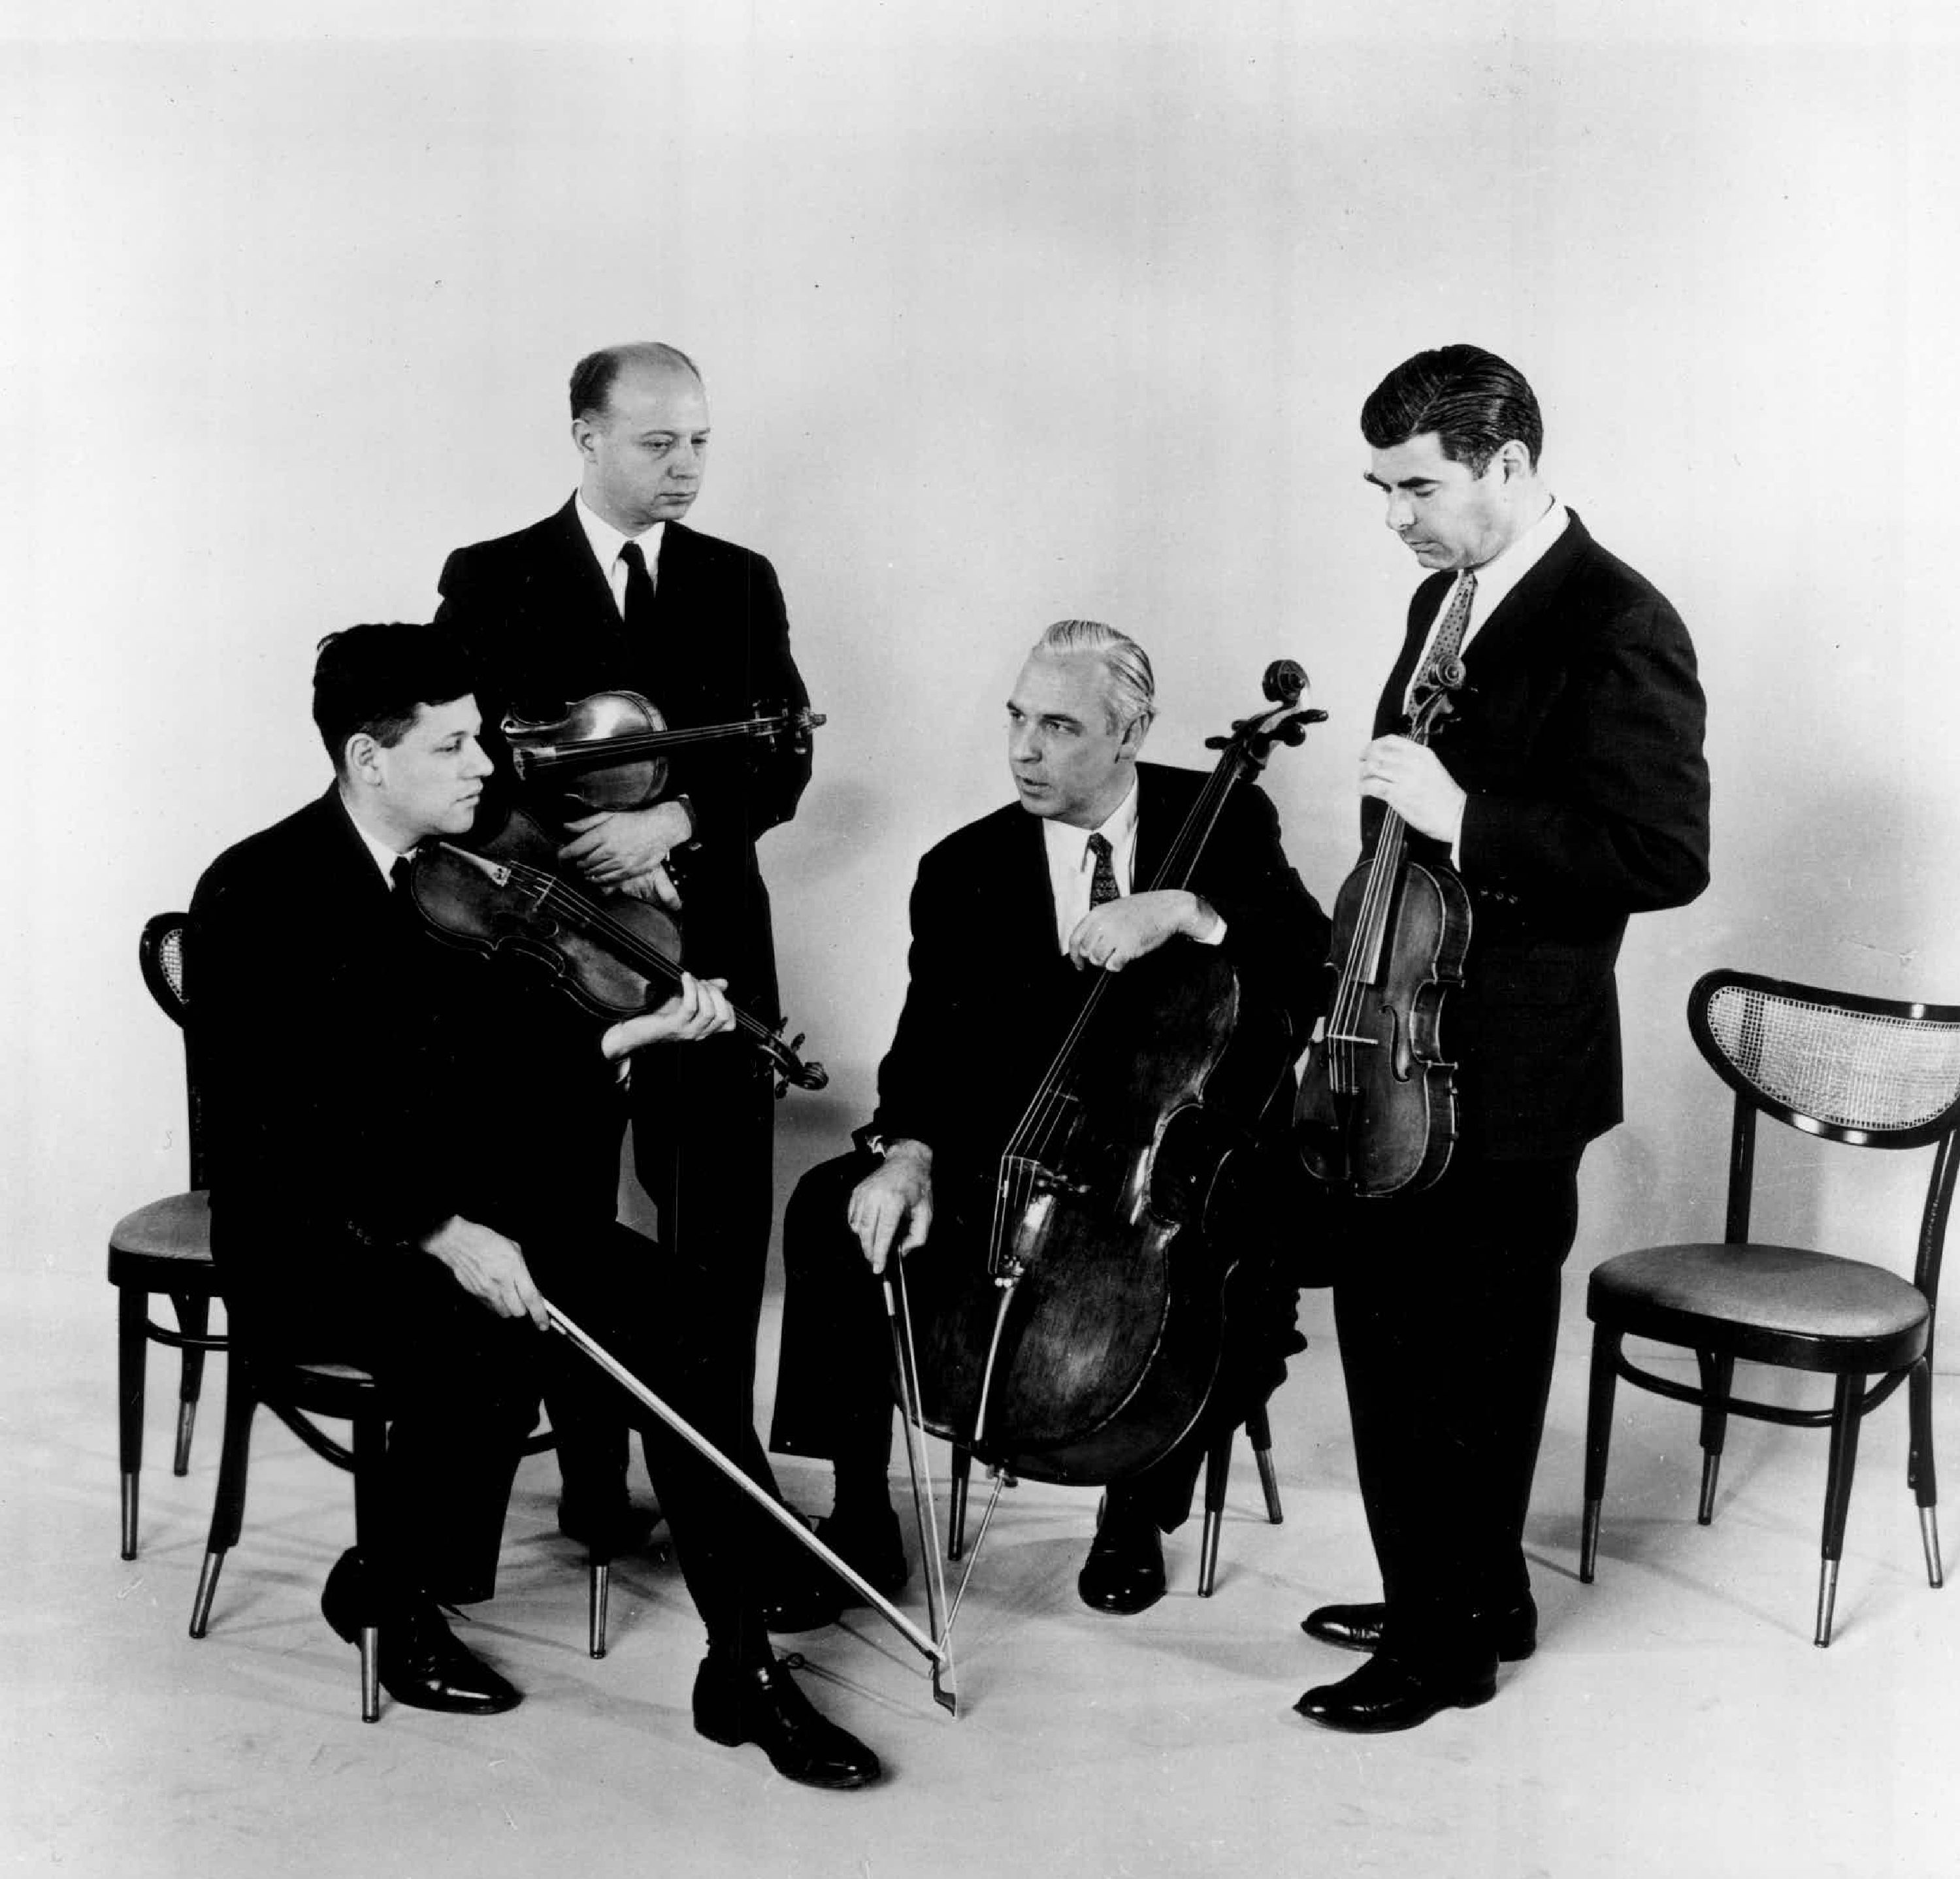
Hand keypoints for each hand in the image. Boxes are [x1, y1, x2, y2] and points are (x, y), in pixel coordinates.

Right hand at [420, 1216, 548, 1329]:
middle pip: (518, 1311)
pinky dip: (496, 1305)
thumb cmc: (487, 1241)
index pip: (530, 1297)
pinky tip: (495, 1292)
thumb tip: (532, 1288)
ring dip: (510, 1308)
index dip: (539, 1314)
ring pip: (504, 1313)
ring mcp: (486, 1290)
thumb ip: (524, 1270)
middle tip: (523, 1299)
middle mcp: (501, 1282)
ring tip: (508, 1294)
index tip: (544, 1324)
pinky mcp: (475, 1294)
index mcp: (514, 1268)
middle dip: (524, 1308)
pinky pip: (491, 1308)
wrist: (458, 1242)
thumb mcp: (513, 1249)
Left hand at [559, 801, 693, 905]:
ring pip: (594, 872)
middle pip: (583, 862)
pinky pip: (607, 879)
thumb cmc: (634, 820)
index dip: (563, 855)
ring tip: (584, 869)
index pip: (574, 849)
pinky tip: (595, 877)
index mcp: (602, 834)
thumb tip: (566, 827)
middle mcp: (609, 850)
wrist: (660, 829)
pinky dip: (598, 880)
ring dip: (586, 872)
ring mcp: (619, 862)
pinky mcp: (628, 871)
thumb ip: (586, 823)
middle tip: (574, 862)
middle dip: (576, 863)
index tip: (559, 857)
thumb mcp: (609, 815)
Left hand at [601, 973, 734, 1056]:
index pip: (729, 1022)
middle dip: (716, 993)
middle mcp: (698, 1033)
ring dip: (704, 991)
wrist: (635, 1030)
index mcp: (703, 1030)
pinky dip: (691, 988)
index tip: (712, 989)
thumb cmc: (660, 1015)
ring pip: (709, 1011)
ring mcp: (686, 1031)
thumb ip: (706, 993)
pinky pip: (690, 1006)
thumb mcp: (687, 1001)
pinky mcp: (673, 1025)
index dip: (726, 1002)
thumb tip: (724, 983)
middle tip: (702, 982)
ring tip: (693, 980)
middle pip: (722, 1015)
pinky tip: (685, 977)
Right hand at [846, 1142, 933, 1275]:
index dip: (880, 1254)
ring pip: (856, 1227)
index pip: (883, 1234)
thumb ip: (918, 1236)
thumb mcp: (926, 1212)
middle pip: (866, 1233)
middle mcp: (875, 1197)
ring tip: (874, 1245)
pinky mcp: (857, 1192)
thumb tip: (903, 1251)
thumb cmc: (918, 1186)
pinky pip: (852, 1217)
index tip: (878, 1268)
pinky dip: (858, 1228)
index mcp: (894, 1201)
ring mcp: (863, 1194)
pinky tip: (869, 1229)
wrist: (906, 1160)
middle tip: (875, 1262)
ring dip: (863, 1240)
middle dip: (869, 1251)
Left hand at [1065, 889, 1218, 971]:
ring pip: (1097, 960)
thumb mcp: (1115, 909)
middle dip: (1094, 958)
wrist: (1167, 908)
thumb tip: (1087, 943)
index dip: (1074, 955)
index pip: (1075, 938)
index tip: (1079, 964)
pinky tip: (1125, 958)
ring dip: (1105, 962)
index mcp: (1098, 914)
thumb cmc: (1144, 909)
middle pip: (1086, 951)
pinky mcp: (1127, 948)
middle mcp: (1103, 924)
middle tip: (1106, 957)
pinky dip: (1117, 966)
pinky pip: (1112, 965)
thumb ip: (1099, 923)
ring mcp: (1115, 936)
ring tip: (1117, 956)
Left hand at [1359, 735, 1466, 844]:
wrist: (1456, 816)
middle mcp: (1412, 762)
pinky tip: (1363, 791)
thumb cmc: (1445, 797)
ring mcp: (1404, 778)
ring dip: (1362, 774)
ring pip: (1372, 767)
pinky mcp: (1397, 795)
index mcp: (1422, 754)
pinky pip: (1372, 785)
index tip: (1368, 751)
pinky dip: (1363, 787)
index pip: (1391, 740)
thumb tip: (1389, 761)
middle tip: (1361, 766)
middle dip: (1365, 759)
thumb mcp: (1432, 769)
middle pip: (1377, 752)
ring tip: (1362, 780)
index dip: (1374, 744)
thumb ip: (1413, 762)